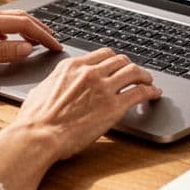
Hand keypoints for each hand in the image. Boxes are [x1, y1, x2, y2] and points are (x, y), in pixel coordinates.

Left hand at [0, 7, 61, 76]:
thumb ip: (2, 52)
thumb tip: (26, 47)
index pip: (23, 24)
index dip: (43, 35)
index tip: (55, 45)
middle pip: (18, 17)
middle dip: (39, 29)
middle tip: (53, 42)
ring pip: (7, 19)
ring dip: (25, 29)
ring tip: (37, 41)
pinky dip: (9, 30)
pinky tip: (7, 40)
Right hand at [12, 48, 162, 161]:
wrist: (39, 135)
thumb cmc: (35, 119)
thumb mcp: (41, 90)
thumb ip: (54, 83)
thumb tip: (53, 86)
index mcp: (72, 66)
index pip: (102, 54)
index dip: (114, 60)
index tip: (119, 65)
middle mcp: (90, 72)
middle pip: (120, 60)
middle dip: (130, 66)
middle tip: (136, 73)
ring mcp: (104, 88)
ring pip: (133, 72)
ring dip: (144, 75)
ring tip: (149, 82)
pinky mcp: (114, 106)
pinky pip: (140, 92)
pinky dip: (151, 91)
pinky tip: (154, 94)